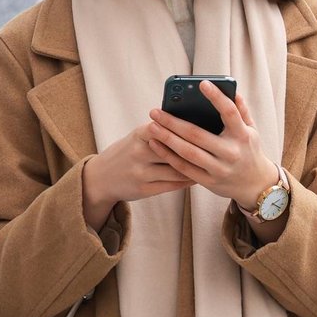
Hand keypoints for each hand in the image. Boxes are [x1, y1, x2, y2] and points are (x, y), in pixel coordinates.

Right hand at [81, 122, 198, 230]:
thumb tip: (193, 126)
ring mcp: (141, 172)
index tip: (207, 127)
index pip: (168, 128)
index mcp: (139, 135)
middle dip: (196, 149)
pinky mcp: (143, 189)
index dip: (187, 129)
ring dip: (195, 168)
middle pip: (175, 150)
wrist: (101, 178)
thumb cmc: (126, 153)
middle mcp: (139, 153)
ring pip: (177, 169)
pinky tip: (196, 176)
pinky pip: (172, 185)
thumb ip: (159, 132)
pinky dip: (186, 181)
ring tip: (209, 164)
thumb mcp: (137, 137)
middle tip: (215, 148)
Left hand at [146, 80, 275, 211]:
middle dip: (173, 122)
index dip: (216, 97)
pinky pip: (184, 168)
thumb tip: (234, 91)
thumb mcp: (252, 130)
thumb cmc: (249, 151)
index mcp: (242, 135)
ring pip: (188, 152)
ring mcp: (219, 169)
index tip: (202, 84)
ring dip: (167, 139)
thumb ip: (242, 111)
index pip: (229, 113)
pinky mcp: (209, 181)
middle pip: (197, 135)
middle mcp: (231, 152)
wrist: (256, 185)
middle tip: (155, 111)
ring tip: (152, 126)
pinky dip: (168, 155)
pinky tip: (155, 144)